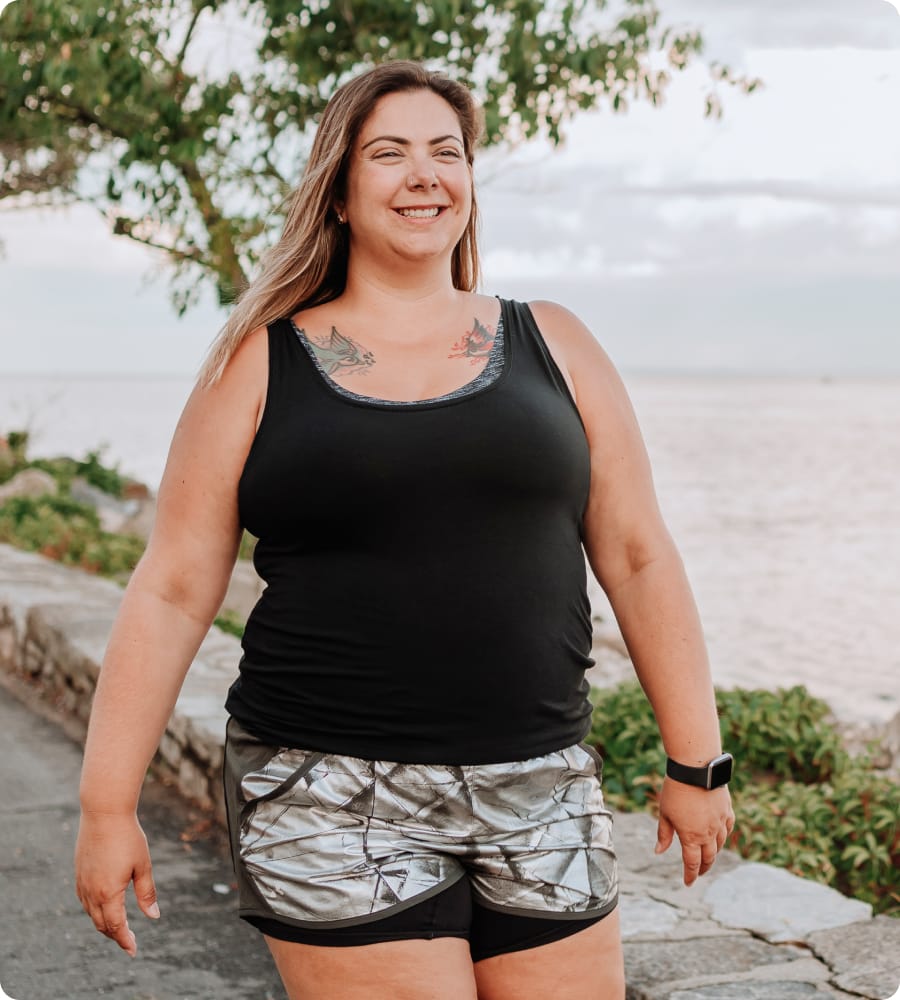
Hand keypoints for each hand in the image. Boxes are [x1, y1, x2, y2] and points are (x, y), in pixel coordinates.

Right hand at [74, 811, 159, 955]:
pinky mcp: (79, 873)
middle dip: (115, 935)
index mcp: (108, 893)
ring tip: (118, 928)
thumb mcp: (143, 865)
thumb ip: (146, 893)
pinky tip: (103, 907)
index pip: (116, 926)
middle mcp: (91, 892)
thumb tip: (154, 916)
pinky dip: (94, 910)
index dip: (125, 940)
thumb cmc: (128, 837)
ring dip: (104, 924)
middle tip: (128, 942)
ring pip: (91, 914)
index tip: (133, 950)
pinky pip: (84, 900)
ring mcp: (82, 883)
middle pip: (102, 924)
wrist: (104, 813)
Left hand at [654, 778, 734, 884]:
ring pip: (720, 844)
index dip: (690, 875)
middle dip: (703, 868)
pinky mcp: (727, 810)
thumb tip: (658, 852)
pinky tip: (720, 836)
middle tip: (699, 873)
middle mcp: (708, 833)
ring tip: (708, 856)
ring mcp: (720, 822)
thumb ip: (664, 834)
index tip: (688, 883)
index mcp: (691, 837)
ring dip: (713, 853)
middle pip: (709, 858)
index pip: (692, 863)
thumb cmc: (676, 790)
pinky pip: (728, 828)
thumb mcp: (665, 813)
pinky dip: (724, 836)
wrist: (696, 769)